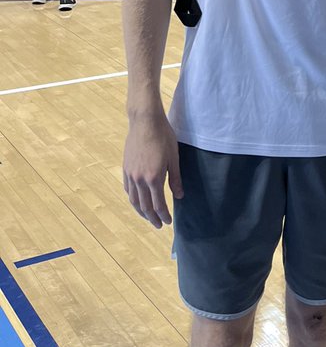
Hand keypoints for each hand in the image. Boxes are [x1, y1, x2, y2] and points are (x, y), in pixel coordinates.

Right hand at [123, 113, 183, 227]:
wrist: (145, 121)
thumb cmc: (163, 137)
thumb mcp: (174, 158)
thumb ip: (175, 179)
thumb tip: (179, 196)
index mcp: (154, 178)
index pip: (158, 204)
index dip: (163, 215)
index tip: (168, 222)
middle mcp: (140, 179)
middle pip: (144, 206)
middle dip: (152, 218)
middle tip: (159, 225)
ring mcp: (131, 174)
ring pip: (134, 200)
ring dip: (141, 212)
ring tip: (148, 217)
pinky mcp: (126, 168)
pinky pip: (128, 189)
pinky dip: (133, 199)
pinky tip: (137, 201)